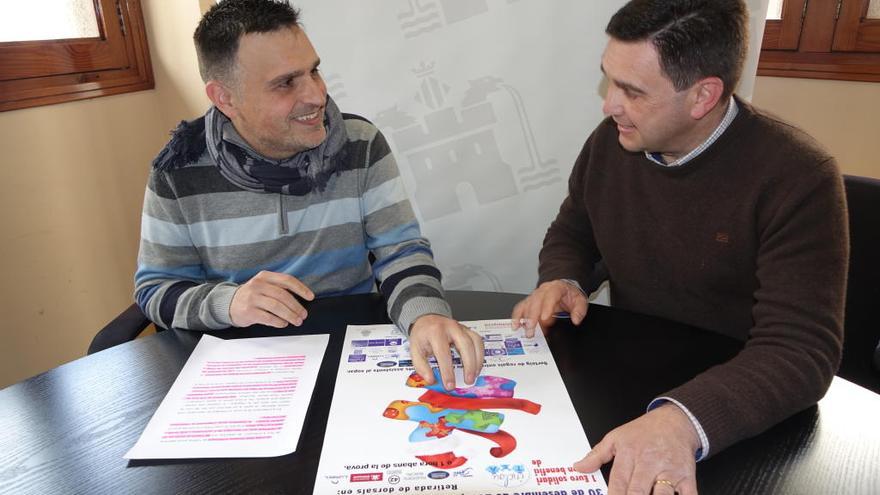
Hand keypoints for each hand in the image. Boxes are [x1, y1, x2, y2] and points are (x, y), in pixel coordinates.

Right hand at [229, 271, 314, 327]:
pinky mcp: (249, 311)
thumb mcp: (263, 285)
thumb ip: (279, 287)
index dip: (301, 289)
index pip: (287, 280)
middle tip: (303, 314)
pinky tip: (283, 323)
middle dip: (296, 306)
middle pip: (283, 295)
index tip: (310, 297)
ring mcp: (252, 298)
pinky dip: (279, 322)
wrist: (229, 303)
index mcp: (264, 276)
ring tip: (296, 321)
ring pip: (277, 307)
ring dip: (290, 315)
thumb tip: (302, 297)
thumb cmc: (252, 295)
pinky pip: (268, 317)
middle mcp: (258, 285)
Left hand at [408, 314, 484, 389]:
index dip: (447, 371)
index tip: (449, 385)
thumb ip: (421, 366)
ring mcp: (461, 327)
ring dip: (477, 361)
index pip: (443, 353)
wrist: (427, 320)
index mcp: (435, 332)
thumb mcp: (415, 350)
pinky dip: (480, 355)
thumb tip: (431, 380)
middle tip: (468, 381)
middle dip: (469, 365)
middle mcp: (451, 327)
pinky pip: (478, 341)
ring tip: (474, 376)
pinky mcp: (468, 330)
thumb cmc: (422, 335)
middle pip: (465, 345)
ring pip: (475, 342)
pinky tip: (476, 366)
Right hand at [511, 280, 587, 336]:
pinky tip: (515, 325)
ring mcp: (535, 296)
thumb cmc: (570, 295)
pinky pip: (521, 307)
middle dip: (531, 316)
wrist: (564, 288)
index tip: (545, 319)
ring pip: (526, 304)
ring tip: (522, 330)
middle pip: (535, 301)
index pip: (550, 296)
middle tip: (531, 329)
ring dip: (523, 318)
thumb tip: (576, 319)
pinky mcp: (530, 302)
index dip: (546, 307)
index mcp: (556, 288)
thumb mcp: (580, 300)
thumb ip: (579, 310)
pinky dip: (517, 316)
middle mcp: (543, 290)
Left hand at [573, 404, 699, 494]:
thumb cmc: (644, 432)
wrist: (675, 421)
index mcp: (629, 454)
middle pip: (637, 491)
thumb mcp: (616, 437)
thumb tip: (578, 467)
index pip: (618, 482)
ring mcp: (669, 471)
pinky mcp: (687, 477)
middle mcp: (649, 463)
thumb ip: (596, 455)